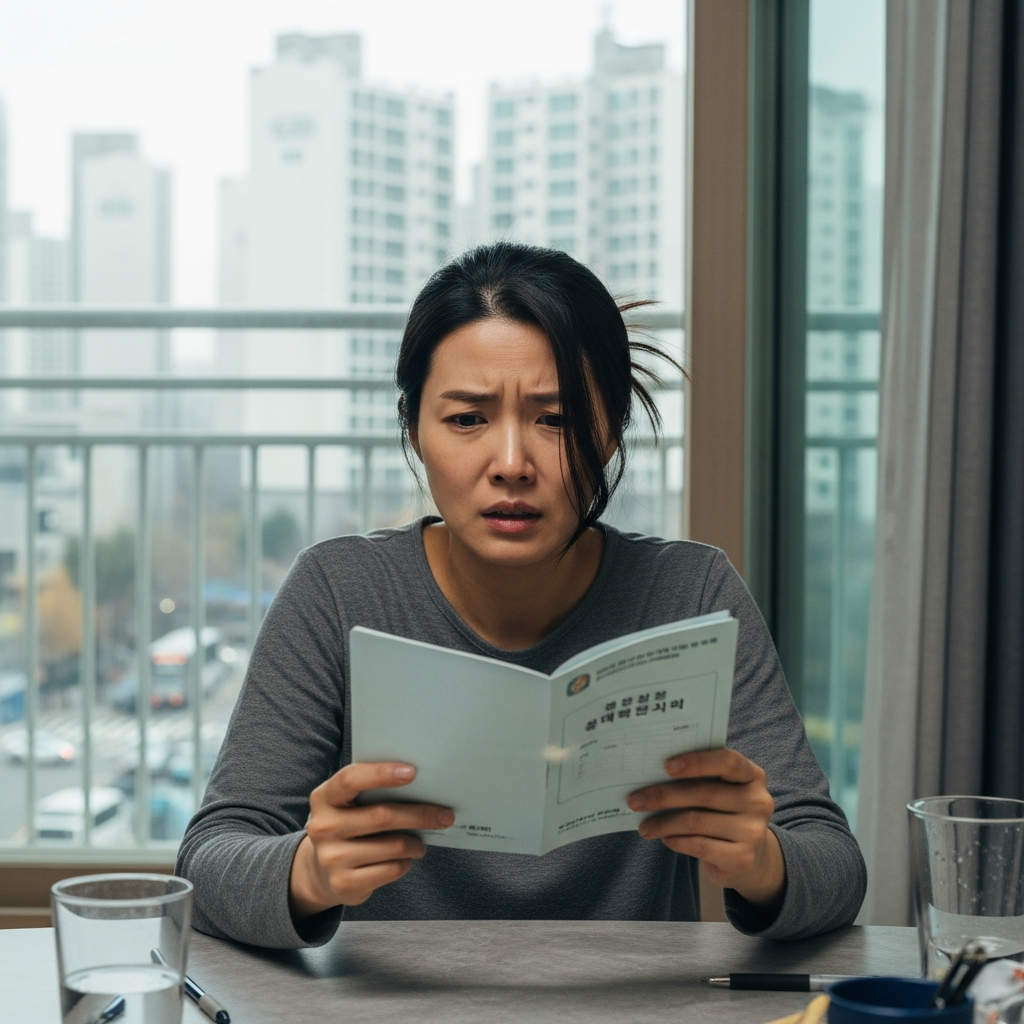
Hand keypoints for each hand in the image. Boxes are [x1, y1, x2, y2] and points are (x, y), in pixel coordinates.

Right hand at [288, 762, 453, 920]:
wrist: (320, 870)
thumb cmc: (348, 825)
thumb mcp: (349, 804)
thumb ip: (373, 792)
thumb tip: (425, 788)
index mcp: (323, 798)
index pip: (350, 779)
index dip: (381, 774)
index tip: (412, 772)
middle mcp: (322, 827)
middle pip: (381, 816)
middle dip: (420, 814)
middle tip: (445, 815)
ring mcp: (331, 858)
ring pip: (392, 846)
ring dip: (416, 843)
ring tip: (421, 842)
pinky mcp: (343, 884)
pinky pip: (391, 870)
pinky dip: (405, 863)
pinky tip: (404, 859)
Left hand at [627, 748, 785, 909]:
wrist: (748, 856)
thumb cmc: (722, 812)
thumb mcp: (719, 790)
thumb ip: (698, 778)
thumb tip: (650, 773)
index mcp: (752, 775)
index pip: (727, 761)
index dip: (697, 761)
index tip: (666, 766)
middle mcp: (758, 801)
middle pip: (704, 793)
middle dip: (664, 795)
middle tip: (634, 799)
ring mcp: (753, 831)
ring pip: (696, 821)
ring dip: (663, 823)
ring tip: (644, 826)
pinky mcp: (742, 858)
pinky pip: (699, 845)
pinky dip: (676, 841)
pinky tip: (664, 838)